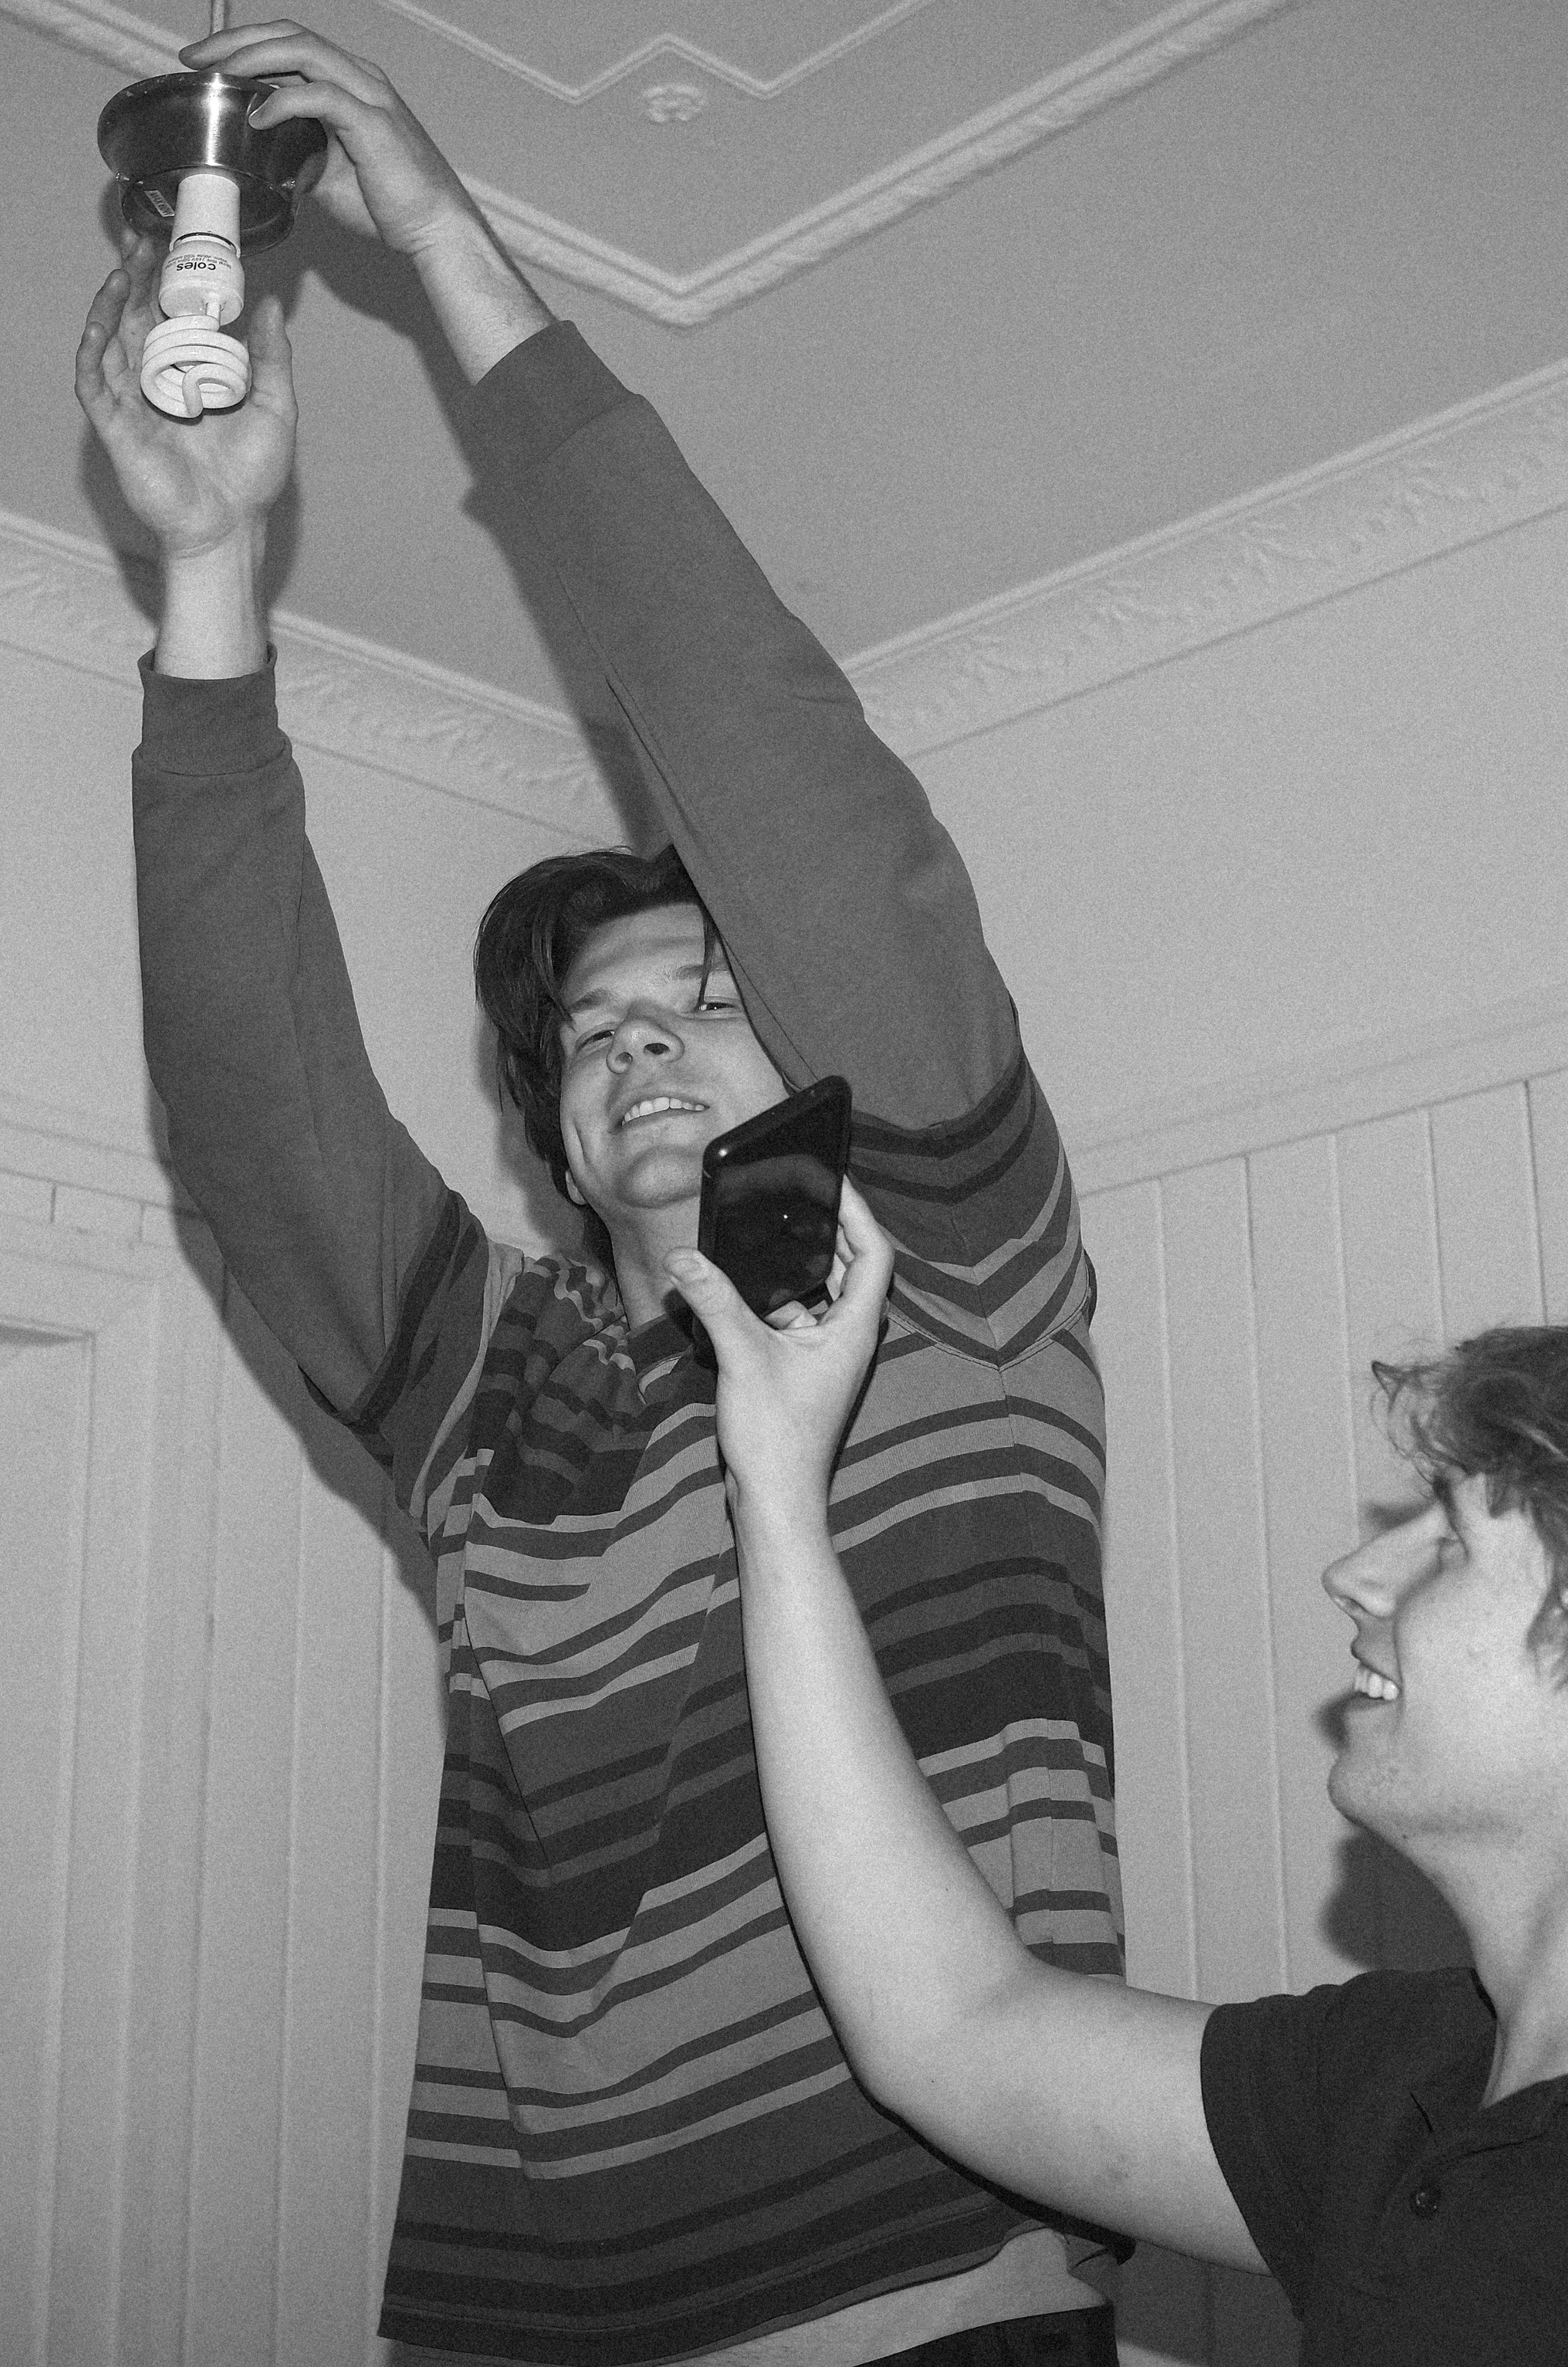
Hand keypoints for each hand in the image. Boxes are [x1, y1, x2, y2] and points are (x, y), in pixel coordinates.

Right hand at [75, 240, 295, 557]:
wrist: (230, 527)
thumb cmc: (251, 477)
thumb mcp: (275, 408)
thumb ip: (272, 358)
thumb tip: (270, 304)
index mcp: (192, 374)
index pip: (173, 316)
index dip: (169, 280)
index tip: (176, 244)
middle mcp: (159, 382)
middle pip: (138, 317)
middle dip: (138, 277)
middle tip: (143, 239)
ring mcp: (134, 402)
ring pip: (111, 340)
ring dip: (113, 302)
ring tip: (124, 267)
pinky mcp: (116, 426)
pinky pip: (94, 381)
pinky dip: (94, 349)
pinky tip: (102, 321)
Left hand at [179, 19, 481, 256]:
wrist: (436, 228)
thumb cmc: (394, 204)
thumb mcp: (333, 176)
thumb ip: (302, 157)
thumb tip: (269, 162)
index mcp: (351, 83)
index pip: (290, 45)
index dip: (245, 45)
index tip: (207, 60)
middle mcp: (360, 78)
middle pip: (289, 36)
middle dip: (237, 41)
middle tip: (197, 58)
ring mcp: (368, 96)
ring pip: (302, 52)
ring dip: (253, 58)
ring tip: (219, 73)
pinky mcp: (373, 124)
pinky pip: (321, 96)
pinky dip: (284, 102)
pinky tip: (258, 114)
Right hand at [665, 1177, 894, 1512]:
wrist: (776, 1496)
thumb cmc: (777, 1435)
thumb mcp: (743, 1356)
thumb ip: (714, 1302)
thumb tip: (682, 1256)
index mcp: (855, 1328)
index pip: (874, 1253)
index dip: (858, 1213)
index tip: (833, 1181)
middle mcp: (850, 1337)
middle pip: (851, 1267)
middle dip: (827, 1230)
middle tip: (798, 1194)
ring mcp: (829, 1354)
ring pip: (824, 1292)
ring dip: (801, 1264)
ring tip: (769, 1230)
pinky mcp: (805, 1367)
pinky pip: (802, 1316)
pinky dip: (780, 1297)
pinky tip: (745, 1288)